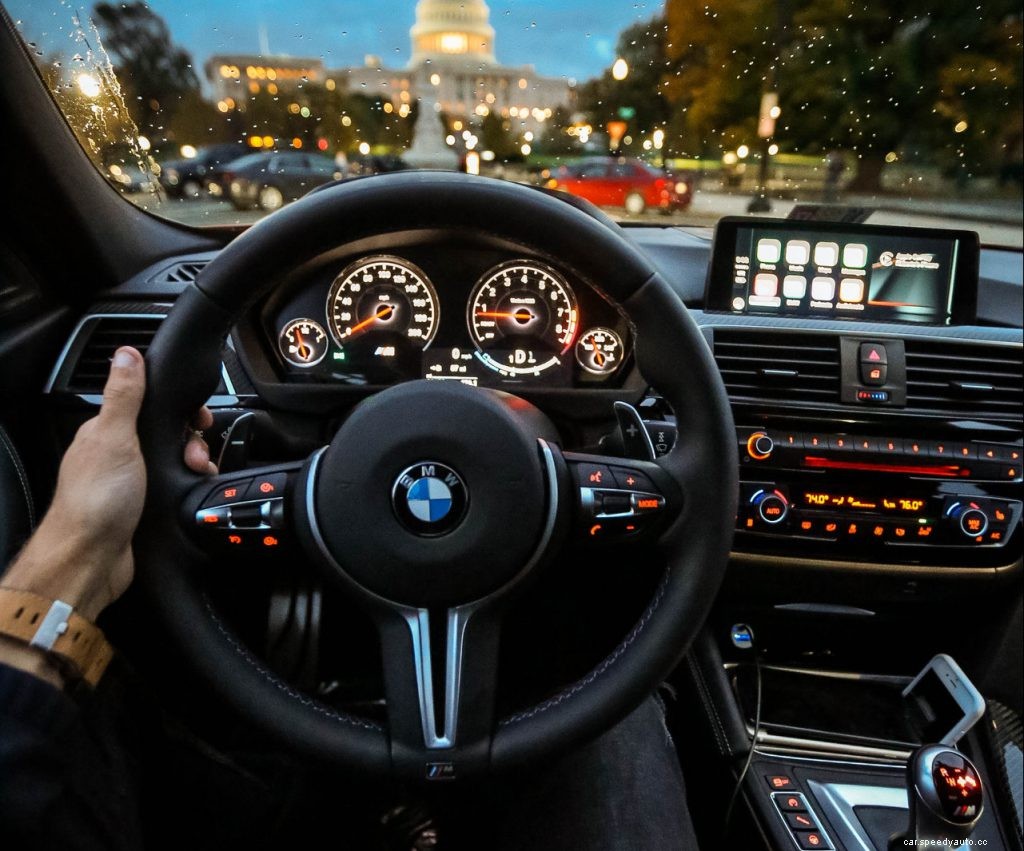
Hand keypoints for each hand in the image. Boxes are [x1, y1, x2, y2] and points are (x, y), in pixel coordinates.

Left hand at [2, 347, 215, 620]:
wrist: (92, 559)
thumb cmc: (96, 500)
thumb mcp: (114, 438)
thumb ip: (124, 396)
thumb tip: (126, 353)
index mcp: (107, 432)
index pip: (150, 404)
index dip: (178, 407)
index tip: (197, 417)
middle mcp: (118, 455)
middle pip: (168, 433)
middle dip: (190, 440)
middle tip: (194, 453)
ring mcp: (131, 481)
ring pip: (175, 460)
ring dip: (193, 464)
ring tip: (194, 473)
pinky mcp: (144, 506)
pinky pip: (176, 485)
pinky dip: (190, 485)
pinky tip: (193, 489)